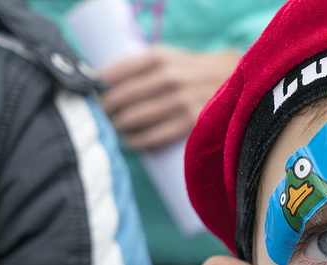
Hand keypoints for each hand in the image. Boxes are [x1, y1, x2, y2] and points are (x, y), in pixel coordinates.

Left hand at [100, 46, 240, 149]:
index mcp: (159, 58)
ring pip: (135, 119)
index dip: (97, 88)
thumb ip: (143, 68)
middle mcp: (169, 78)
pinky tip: (130, 143)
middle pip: (122, 98)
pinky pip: (156, 137)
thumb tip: (105, 85)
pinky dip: (138, 142)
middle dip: (105, 111)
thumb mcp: (171, 59)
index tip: (87, 97)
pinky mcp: (192, 123)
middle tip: (97, 119)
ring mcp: (181, 101)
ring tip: (112, 131)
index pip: (115, 73)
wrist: (238, 83)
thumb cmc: (194, 73)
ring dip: (118, 127)